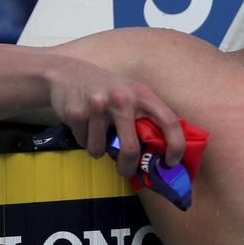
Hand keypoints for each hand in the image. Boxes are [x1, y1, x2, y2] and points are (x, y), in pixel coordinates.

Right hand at [47, 57, 184, 176]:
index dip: (176, 145)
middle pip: (131, 147)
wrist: (68, 73)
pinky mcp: (77, 113)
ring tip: (97, 133)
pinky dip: (84, 140)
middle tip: (127, 171)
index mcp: (142, 95)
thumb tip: (160, 150)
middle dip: (128, 166)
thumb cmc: (107, 88)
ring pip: (99, 149)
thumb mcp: (132, 93)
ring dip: (98, 149)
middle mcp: (123, 99)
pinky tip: (84, 123)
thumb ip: (146, 116)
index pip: (169, 121)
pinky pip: (83, 142)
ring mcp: (99, 106)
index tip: (172, 162)